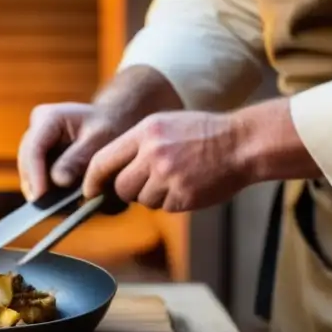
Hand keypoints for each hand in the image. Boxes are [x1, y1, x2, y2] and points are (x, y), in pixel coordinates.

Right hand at [17, 66, 183, 200]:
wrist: (113, 122)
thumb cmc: (109, 127)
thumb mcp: (99, 139)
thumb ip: (79, 159)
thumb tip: (59, 181)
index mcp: (48, 118)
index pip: (34, 149)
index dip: (35, 175)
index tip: (41, 198)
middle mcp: (36, 129)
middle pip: (26, 163)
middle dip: (35, 186)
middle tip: (49, 209)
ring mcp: (35, 144)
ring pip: (28, 173)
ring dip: (41, 190)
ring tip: (58, 208)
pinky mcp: (39, 158)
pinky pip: (37, 178)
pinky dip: (47, 191)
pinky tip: (60, 203)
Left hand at [82, 110, 252, 211]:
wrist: (242, 142)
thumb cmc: (203, 133)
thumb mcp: (165, 124)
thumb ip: (137, 145)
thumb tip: (110, 171)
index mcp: (145, 132)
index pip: (103, 161)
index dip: (92, 180)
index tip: (88, 191)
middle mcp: (153, 154)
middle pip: (121, 187)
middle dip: (129, 190)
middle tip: (149, 181)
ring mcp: (168, 176)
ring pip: (143, 200)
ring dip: (154, 196)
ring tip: (177, 177)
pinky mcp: (183, 196)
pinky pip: (165, 207)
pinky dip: (174, 201)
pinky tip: (189, 185)